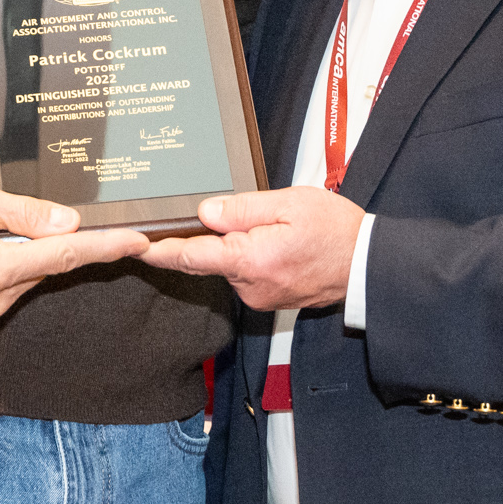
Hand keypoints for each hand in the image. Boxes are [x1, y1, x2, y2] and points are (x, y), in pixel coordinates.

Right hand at [0, 172, 151, 320]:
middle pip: (46, 261)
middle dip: (45, 231)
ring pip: (27, 267)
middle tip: (8, 205)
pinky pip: (6, 273)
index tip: (139, 241)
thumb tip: (69, 222)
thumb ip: (23, 211)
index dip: (105, 247)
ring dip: (15, 237)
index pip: (65, 256)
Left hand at [137, 184, 364, 311]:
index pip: (192, 255)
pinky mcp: (267, 299)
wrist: (367, 265)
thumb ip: (242, 209)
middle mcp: (250, 286)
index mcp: (251, 260)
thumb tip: (205, 212)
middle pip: (212, 257)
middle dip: (216, 234)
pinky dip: (251, 256)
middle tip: (248, 214)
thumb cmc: (335, 231)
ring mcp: (258, 296)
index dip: (161, 250)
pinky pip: (246, 273)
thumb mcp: (289, 204)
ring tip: (276, 227)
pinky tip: (277, 242)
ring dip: (238, 244)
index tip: (134, 246)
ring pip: (230, 264)